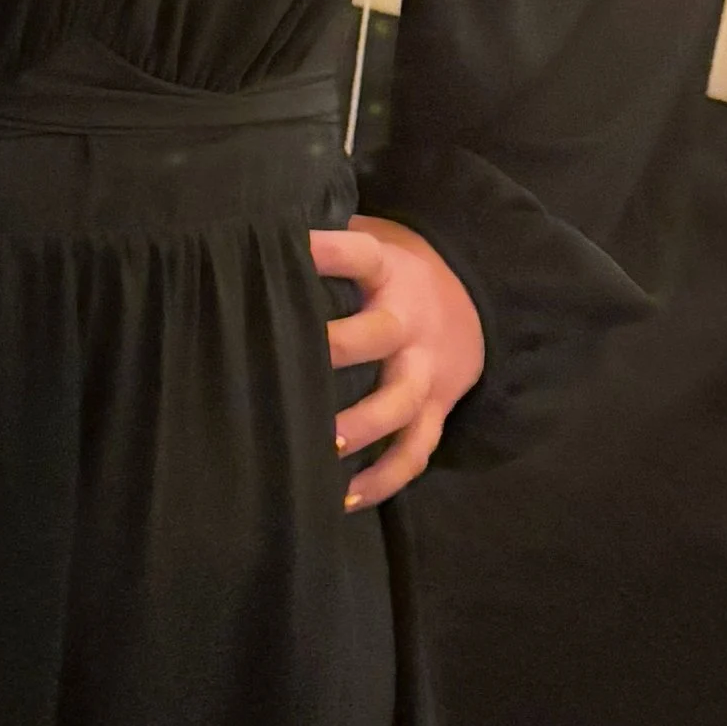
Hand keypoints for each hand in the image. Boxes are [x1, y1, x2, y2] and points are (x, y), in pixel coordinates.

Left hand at [310, 215, 484, 507]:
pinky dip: (384, 479)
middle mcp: (409, 322)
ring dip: (363, 425)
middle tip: (295, 363)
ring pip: (400, 403)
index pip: (362, 255)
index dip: (330, 251)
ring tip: (324, 445)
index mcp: (389, 272)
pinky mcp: (435, 412)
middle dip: (340, 348)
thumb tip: (250, 228)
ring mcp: (425, 372)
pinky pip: (415, 452)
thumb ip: (328, 239)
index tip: (290, 250)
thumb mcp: (374, 240)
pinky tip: (344, 497)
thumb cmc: (395, 271)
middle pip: (381, 334)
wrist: (476, 300)